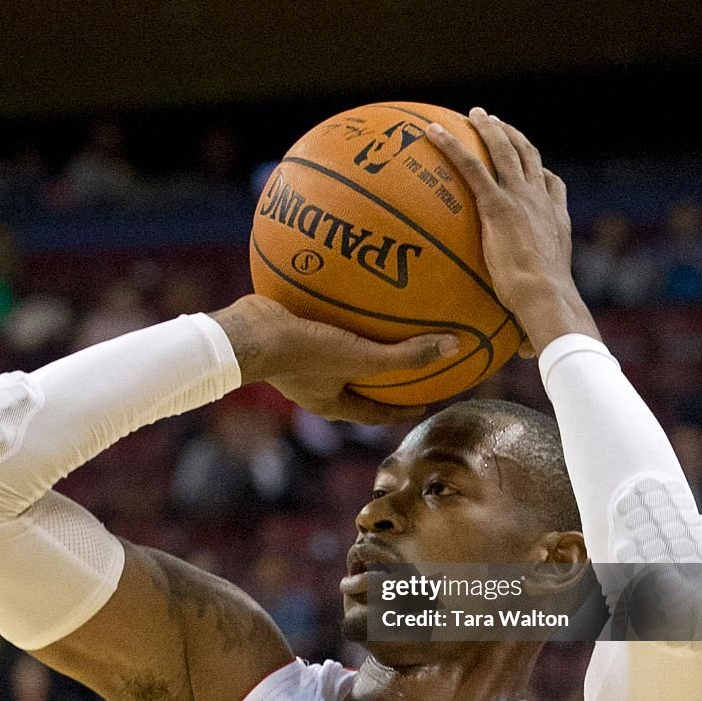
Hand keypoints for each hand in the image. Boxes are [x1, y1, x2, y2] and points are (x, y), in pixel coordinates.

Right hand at [211, 295, 459, 423]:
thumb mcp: (361, 358)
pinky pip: (320, 322)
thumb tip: (455, 348)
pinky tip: (350, 286)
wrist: (246, 334)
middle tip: (409, 364)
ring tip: (381, 323)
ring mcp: (298, 360)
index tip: (424, 402)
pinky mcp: (287, 333)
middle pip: (358, 385)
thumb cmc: (303, 354)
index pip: (376, 414)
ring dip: (359, 342)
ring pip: (338, 352)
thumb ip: (406, 357)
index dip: (402, 410)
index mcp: (332, 403)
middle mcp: (316, 386)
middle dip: (382, 377)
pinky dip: (337, 310)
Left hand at [426, 108, 598, 354]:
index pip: (552, 187)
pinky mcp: (498, 205)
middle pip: (530, 158)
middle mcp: (542, 204)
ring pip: (506, 151)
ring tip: (473, 115)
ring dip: (489, 129)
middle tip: (494, 123)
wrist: (546, 300)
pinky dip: (451, 146)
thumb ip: (528, 322)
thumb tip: (524, 354)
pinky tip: (430, 134)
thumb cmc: (547, 314)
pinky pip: (471, 167)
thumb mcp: (539, 310)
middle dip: (513, 137)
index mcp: (555, 223)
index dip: (542, 171)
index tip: (532, 161)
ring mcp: (521, 200)